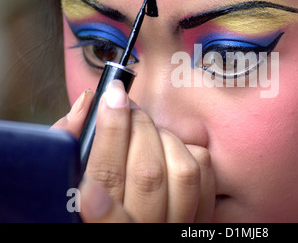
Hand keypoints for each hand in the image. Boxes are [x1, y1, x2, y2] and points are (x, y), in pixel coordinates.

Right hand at [52, 81, 214, 221]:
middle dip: (138, 125)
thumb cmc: (88, 201)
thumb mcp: (66, 180)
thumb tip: (88, 103)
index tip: (112, 96)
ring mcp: (174, 224)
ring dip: (164, 138)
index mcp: (99, 224)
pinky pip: (203, 175)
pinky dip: (188, 152)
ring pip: (183, 172)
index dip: (111, 131)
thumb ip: (70, 142)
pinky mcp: (197, 218)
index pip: (107, 175)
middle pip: (149, 172)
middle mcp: (141, 227)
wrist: (126, 220)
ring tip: (146, 131)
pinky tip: (167, 150)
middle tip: (127, 106)